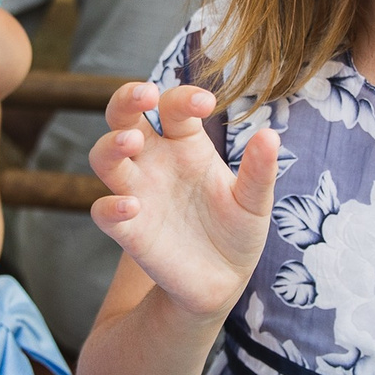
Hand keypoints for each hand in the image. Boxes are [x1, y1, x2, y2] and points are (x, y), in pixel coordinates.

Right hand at [88, 82, 278, 323]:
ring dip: (111, 145)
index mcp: (185, 145)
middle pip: (123, 117)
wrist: (223, 280)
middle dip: (126, 99)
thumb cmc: (237, 230)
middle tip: (145, 94)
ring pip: (104, 158)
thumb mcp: (254, 200)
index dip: (183, 98)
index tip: (206, 104)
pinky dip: (111, 206)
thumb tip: (270, 136)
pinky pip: (103, 211)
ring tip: (131, 142)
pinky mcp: (129, 230)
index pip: (173, 107)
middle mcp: (155, 162)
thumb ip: (259, 170)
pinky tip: (132, 206)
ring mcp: (138, 193)